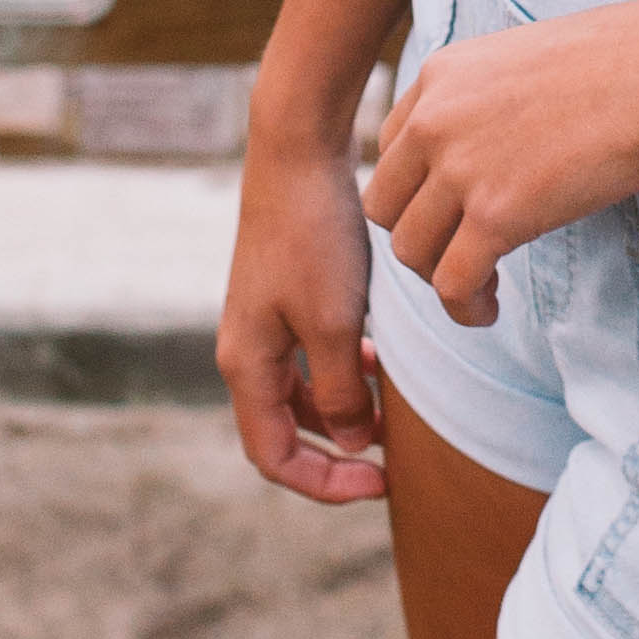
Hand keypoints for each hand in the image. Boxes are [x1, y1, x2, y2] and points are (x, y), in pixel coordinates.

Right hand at [217, 138, 387, 504]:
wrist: (298, 154)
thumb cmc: (312, 237)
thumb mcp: (332, 324)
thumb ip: (341, 392)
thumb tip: (349, 442)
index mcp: (246, 365)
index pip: (273, 457)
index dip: (325, 483)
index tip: (380, 483)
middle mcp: (247, 349)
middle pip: (285, 430)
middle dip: (335, 454)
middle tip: (391, 462)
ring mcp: (264, 322)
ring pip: (300, 395)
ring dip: (342, 412)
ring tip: (389, 414)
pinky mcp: (285, 297)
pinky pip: (310, 357)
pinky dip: (343, 373)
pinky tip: (377, 362)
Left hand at [364, 0, 638, 318]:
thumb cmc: (625, 60)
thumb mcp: (528, 59)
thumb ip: (491, 98)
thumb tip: (497, 145)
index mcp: (441, 76)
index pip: (390, 150)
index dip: (416, 191)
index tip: (451, 212)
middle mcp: (435, 119)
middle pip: (386, 204)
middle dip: (419, 237)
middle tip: (460, 254)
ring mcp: (461, 167)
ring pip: (411, 250)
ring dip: (440, 278)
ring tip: (480, 288)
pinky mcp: (498, 214)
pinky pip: (453, 282)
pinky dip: (465, 307)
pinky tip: (490, 308)